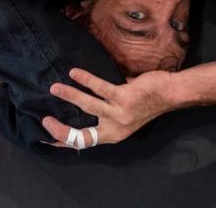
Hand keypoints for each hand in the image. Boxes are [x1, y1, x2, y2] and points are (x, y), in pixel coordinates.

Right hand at [41, 68, 178, 149]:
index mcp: (114, 134)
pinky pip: (100, 88)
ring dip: (69, 96)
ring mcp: (119, 115)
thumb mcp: (124, 115)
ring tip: (54, 88)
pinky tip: (74, 73)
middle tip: (44, 120)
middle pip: (81, 134)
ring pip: (88, 106)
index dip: (65, 141)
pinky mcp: (124, 98)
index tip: (48, 137)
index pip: (84, 143)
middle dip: (60, 129)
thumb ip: (107, 111)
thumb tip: (86, 99)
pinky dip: (86, 79)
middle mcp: (115, 129)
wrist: (170, 93)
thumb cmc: (147, 100)